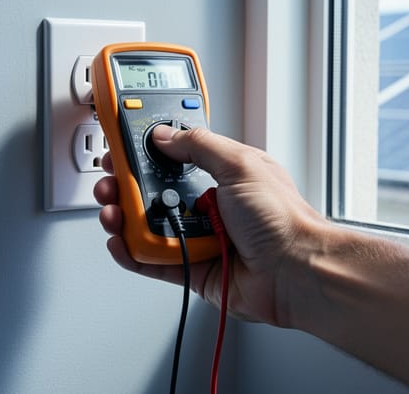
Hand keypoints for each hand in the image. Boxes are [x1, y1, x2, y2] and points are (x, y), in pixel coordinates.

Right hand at [94, 125, 325, 325]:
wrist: (297, 273)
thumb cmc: (284, 221)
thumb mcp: (240, 165)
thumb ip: (199, 146)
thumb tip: (165, 134)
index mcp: (221, 173)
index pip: (174, 155)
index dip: (146, 149)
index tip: (123, 143)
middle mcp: (207, 203)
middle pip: (153, 189)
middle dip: (126, 183)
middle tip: (111, 179)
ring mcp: (198, 235)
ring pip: (148, 223)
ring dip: (124, 216)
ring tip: (112, 210)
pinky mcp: (190, 266)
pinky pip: (152, 258)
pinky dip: (132, 251)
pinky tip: (120, 240)